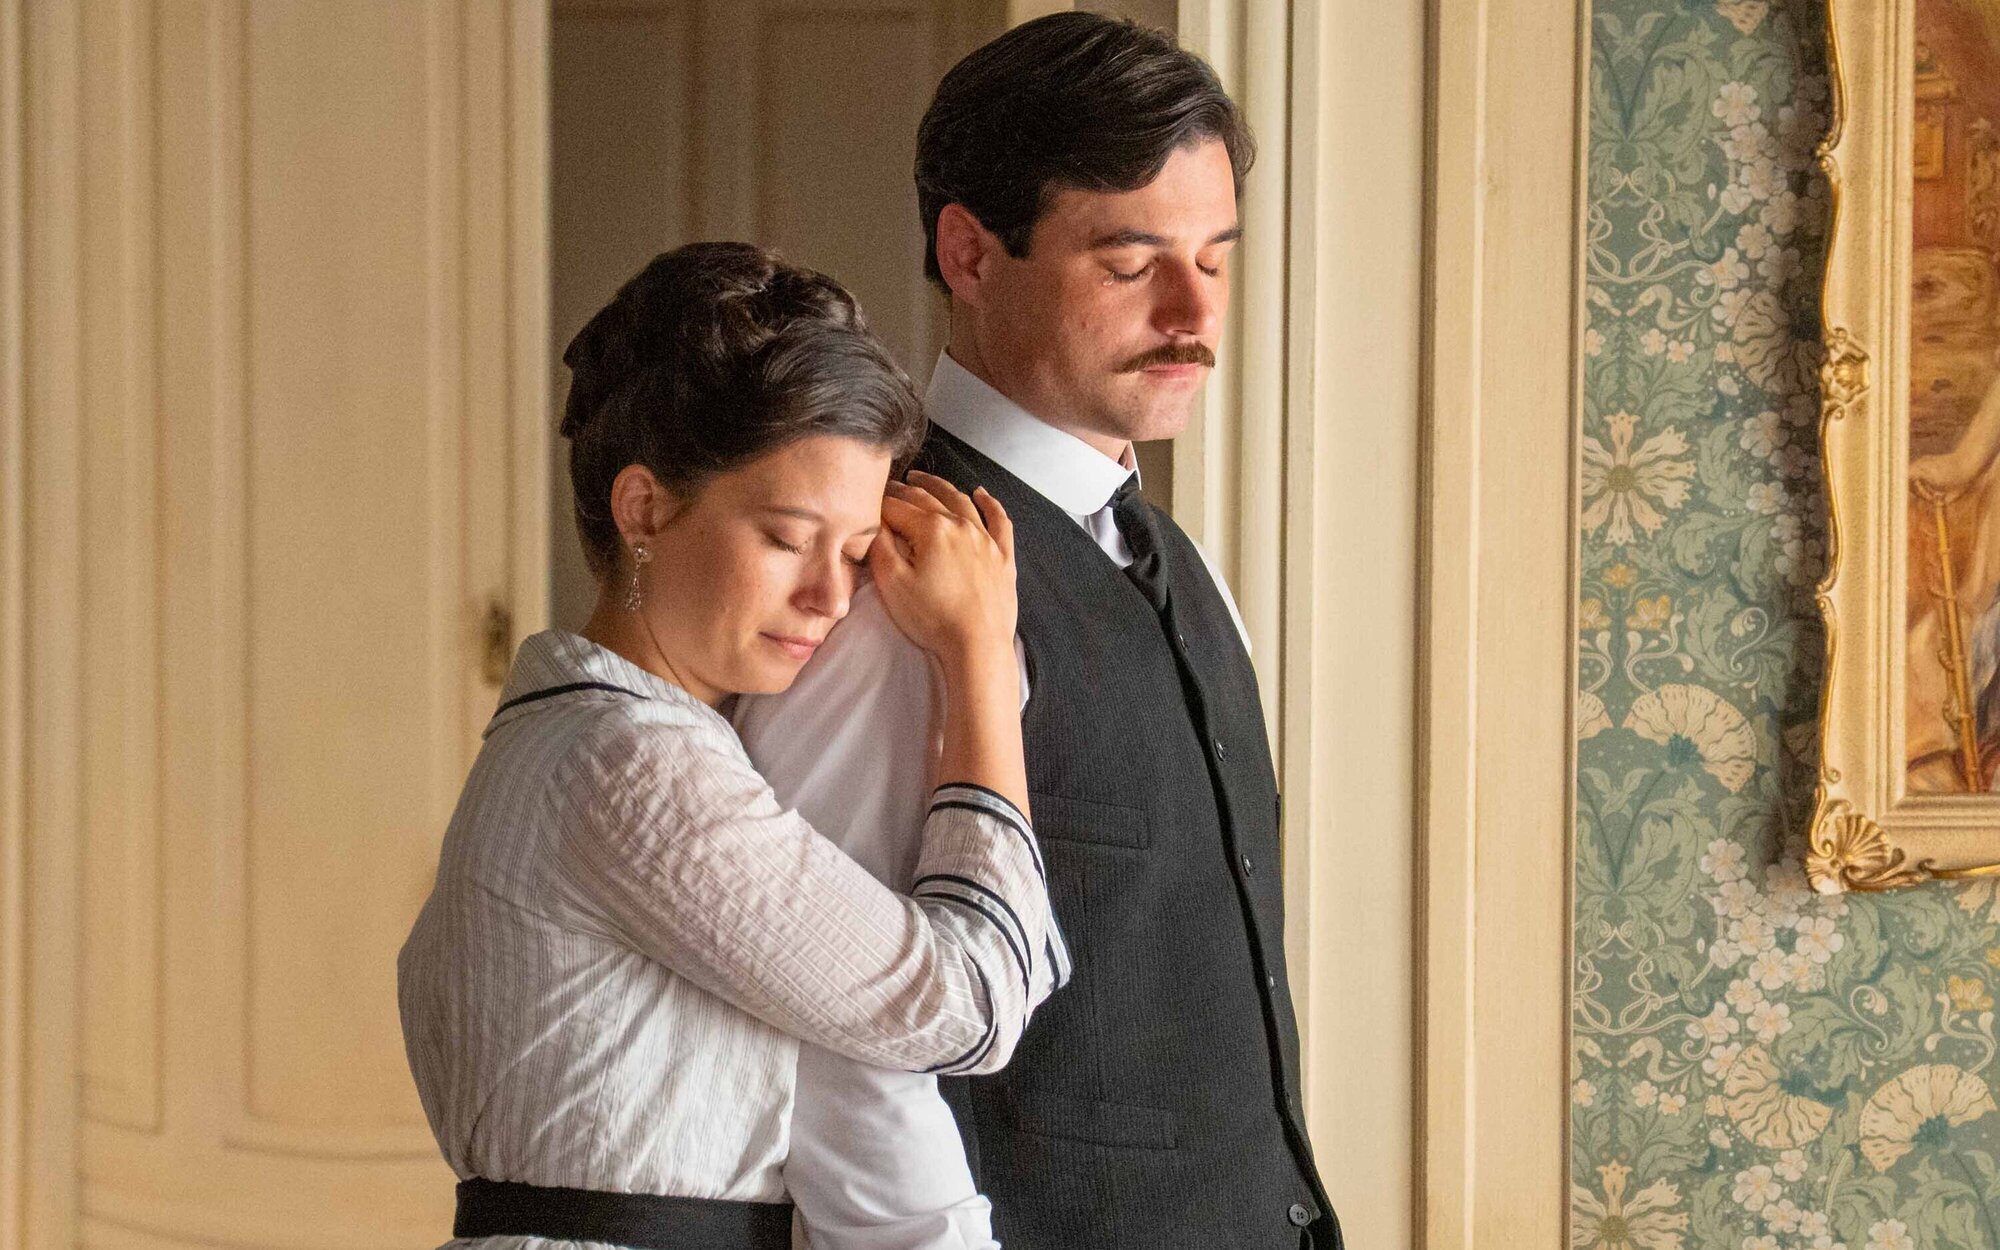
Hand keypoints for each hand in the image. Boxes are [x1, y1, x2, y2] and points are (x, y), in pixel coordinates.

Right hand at [868, 471, 1016, 666]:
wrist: (977, 646)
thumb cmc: (933, 619)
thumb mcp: (892, 584)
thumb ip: (880, 547)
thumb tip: (875, 522)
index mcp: (932, 529)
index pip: (897, 508)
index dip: (878, 504)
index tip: (866, 502)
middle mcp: (961, 525)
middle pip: (927, 499)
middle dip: (904, 489)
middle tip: (889, 485)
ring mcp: (986, 539)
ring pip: (961, 501)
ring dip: (939, 486)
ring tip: (922, 479)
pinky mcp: (1003, 556)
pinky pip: (999, 521)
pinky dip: (990, 503)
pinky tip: (981, 494)